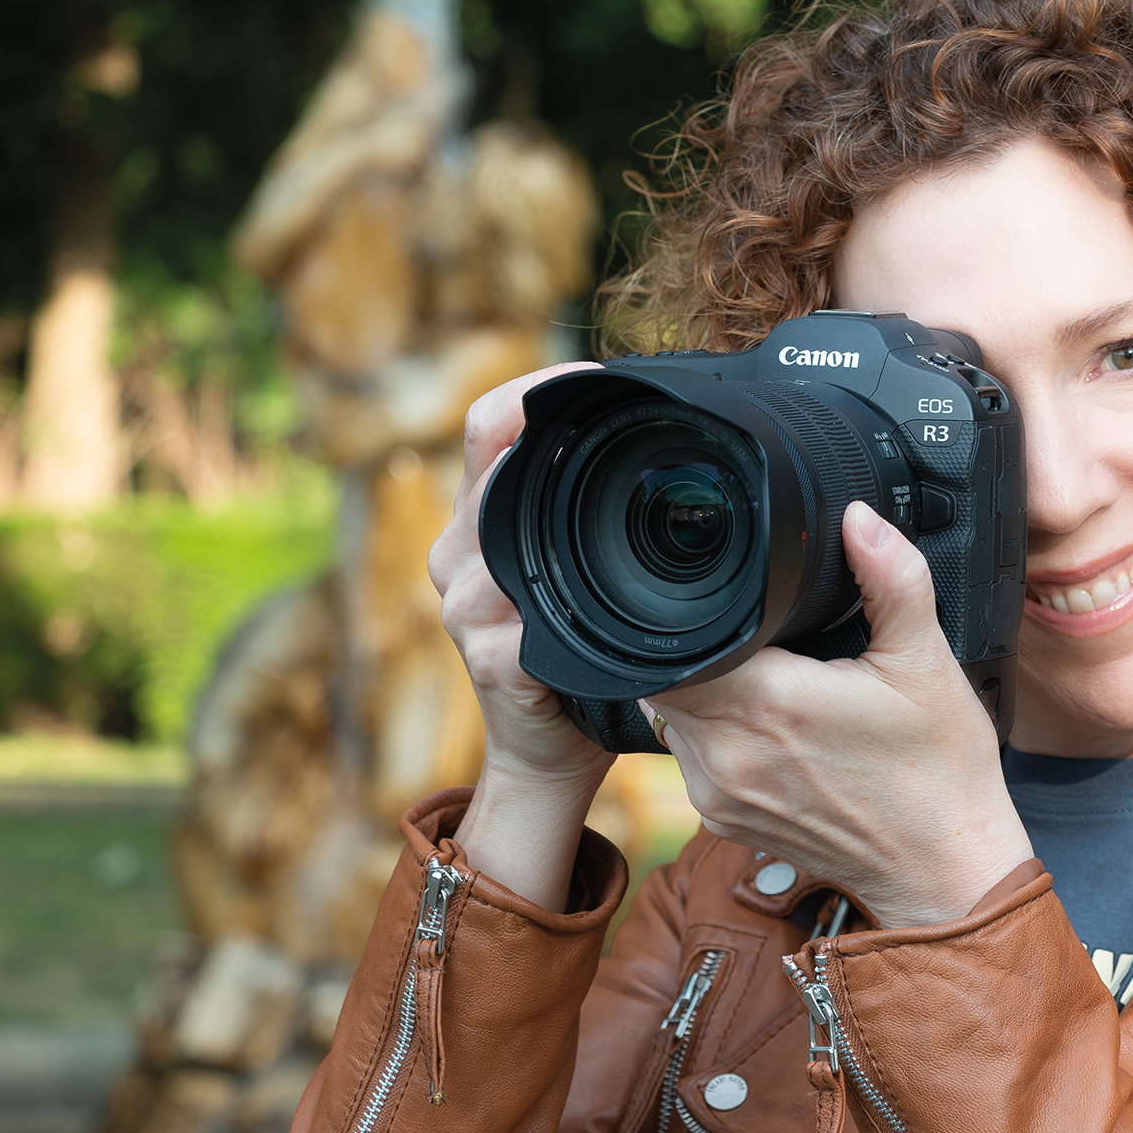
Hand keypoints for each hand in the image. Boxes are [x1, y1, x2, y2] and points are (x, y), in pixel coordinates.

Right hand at [430, 363, 616, 909]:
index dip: (535, 389)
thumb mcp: (580, 576)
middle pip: (492, 463)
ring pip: (506, 531)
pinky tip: (611, 599)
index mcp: (480, 521)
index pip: (489, 425)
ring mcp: (465, 604)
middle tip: (638, 419)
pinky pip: (525, 611)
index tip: (598, 373)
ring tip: (633, 515)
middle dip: (556, 440)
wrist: (548, 758)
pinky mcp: (489, 655)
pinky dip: (574, 603)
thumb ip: (589, 520)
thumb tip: (674, 455)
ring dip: (569, 524)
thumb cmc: (578, 661)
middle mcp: (458, 553)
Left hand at [645, 501, 1034, 928]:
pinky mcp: (721, 820)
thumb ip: (892, 578)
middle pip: (665, 675)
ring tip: (763, 675)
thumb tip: (859, 519)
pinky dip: (713, 731)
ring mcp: (719, 793)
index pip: (679, 640)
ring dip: (702, 689)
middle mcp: (728, 753)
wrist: (944, 872)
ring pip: (671, 715)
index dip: (693, 610)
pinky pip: (689, 756)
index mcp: (771, 703)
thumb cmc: (940, 773)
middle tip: (754, 633)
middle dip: (699, 646)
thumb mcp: (926, 662)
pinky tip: (765, 723)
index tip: (729, 597)